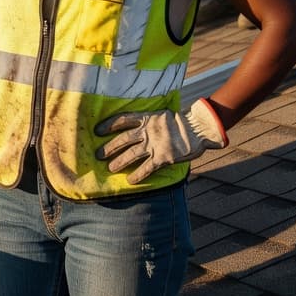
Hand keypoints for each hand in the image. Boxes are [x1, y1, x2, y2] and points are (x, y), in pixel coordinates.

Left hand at [95, 99, 227, 184]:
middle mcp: (148, 131)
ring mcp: (155, 144)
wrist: (198, 128)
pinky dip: (138, 175)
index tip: (97, 131)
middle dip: (109, 147)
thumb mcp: (160, 115)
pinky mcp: (164, 157)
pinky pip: (147, 168)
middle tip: (98, 155)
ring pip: (132, 154)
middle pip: (123, 139)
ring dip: (119, 162)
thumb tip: (133, 126)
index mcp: (147, 118)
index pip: (122, 119)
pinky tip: (130, 181)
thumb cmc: (179, 122)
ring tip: (110, 168)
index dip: (108, 125)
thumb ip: (146, 121)